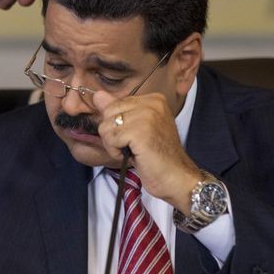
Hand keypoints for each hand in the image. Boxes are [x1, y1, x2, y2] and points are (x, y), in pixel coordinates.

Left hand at [93, 90, 199, 212]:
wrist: (176, 177)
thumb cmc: (157, 157)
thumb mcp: (136, 129)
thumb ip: (118, 110)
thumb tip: (97, 95)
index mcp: (153, 99)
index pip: (114, 104)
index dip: (117, 126)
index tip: (136, 137)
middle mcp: (152, 102)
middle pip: (108, 113)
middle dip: (113, 134)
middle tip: (133, 146)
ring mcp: (147, 116)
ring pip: (105, 126)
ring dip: (114, 145)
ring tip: (134, 151)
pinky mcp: (140, 132)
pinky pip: (110, 139)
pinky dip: (116, 152)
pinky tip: (133, 156)